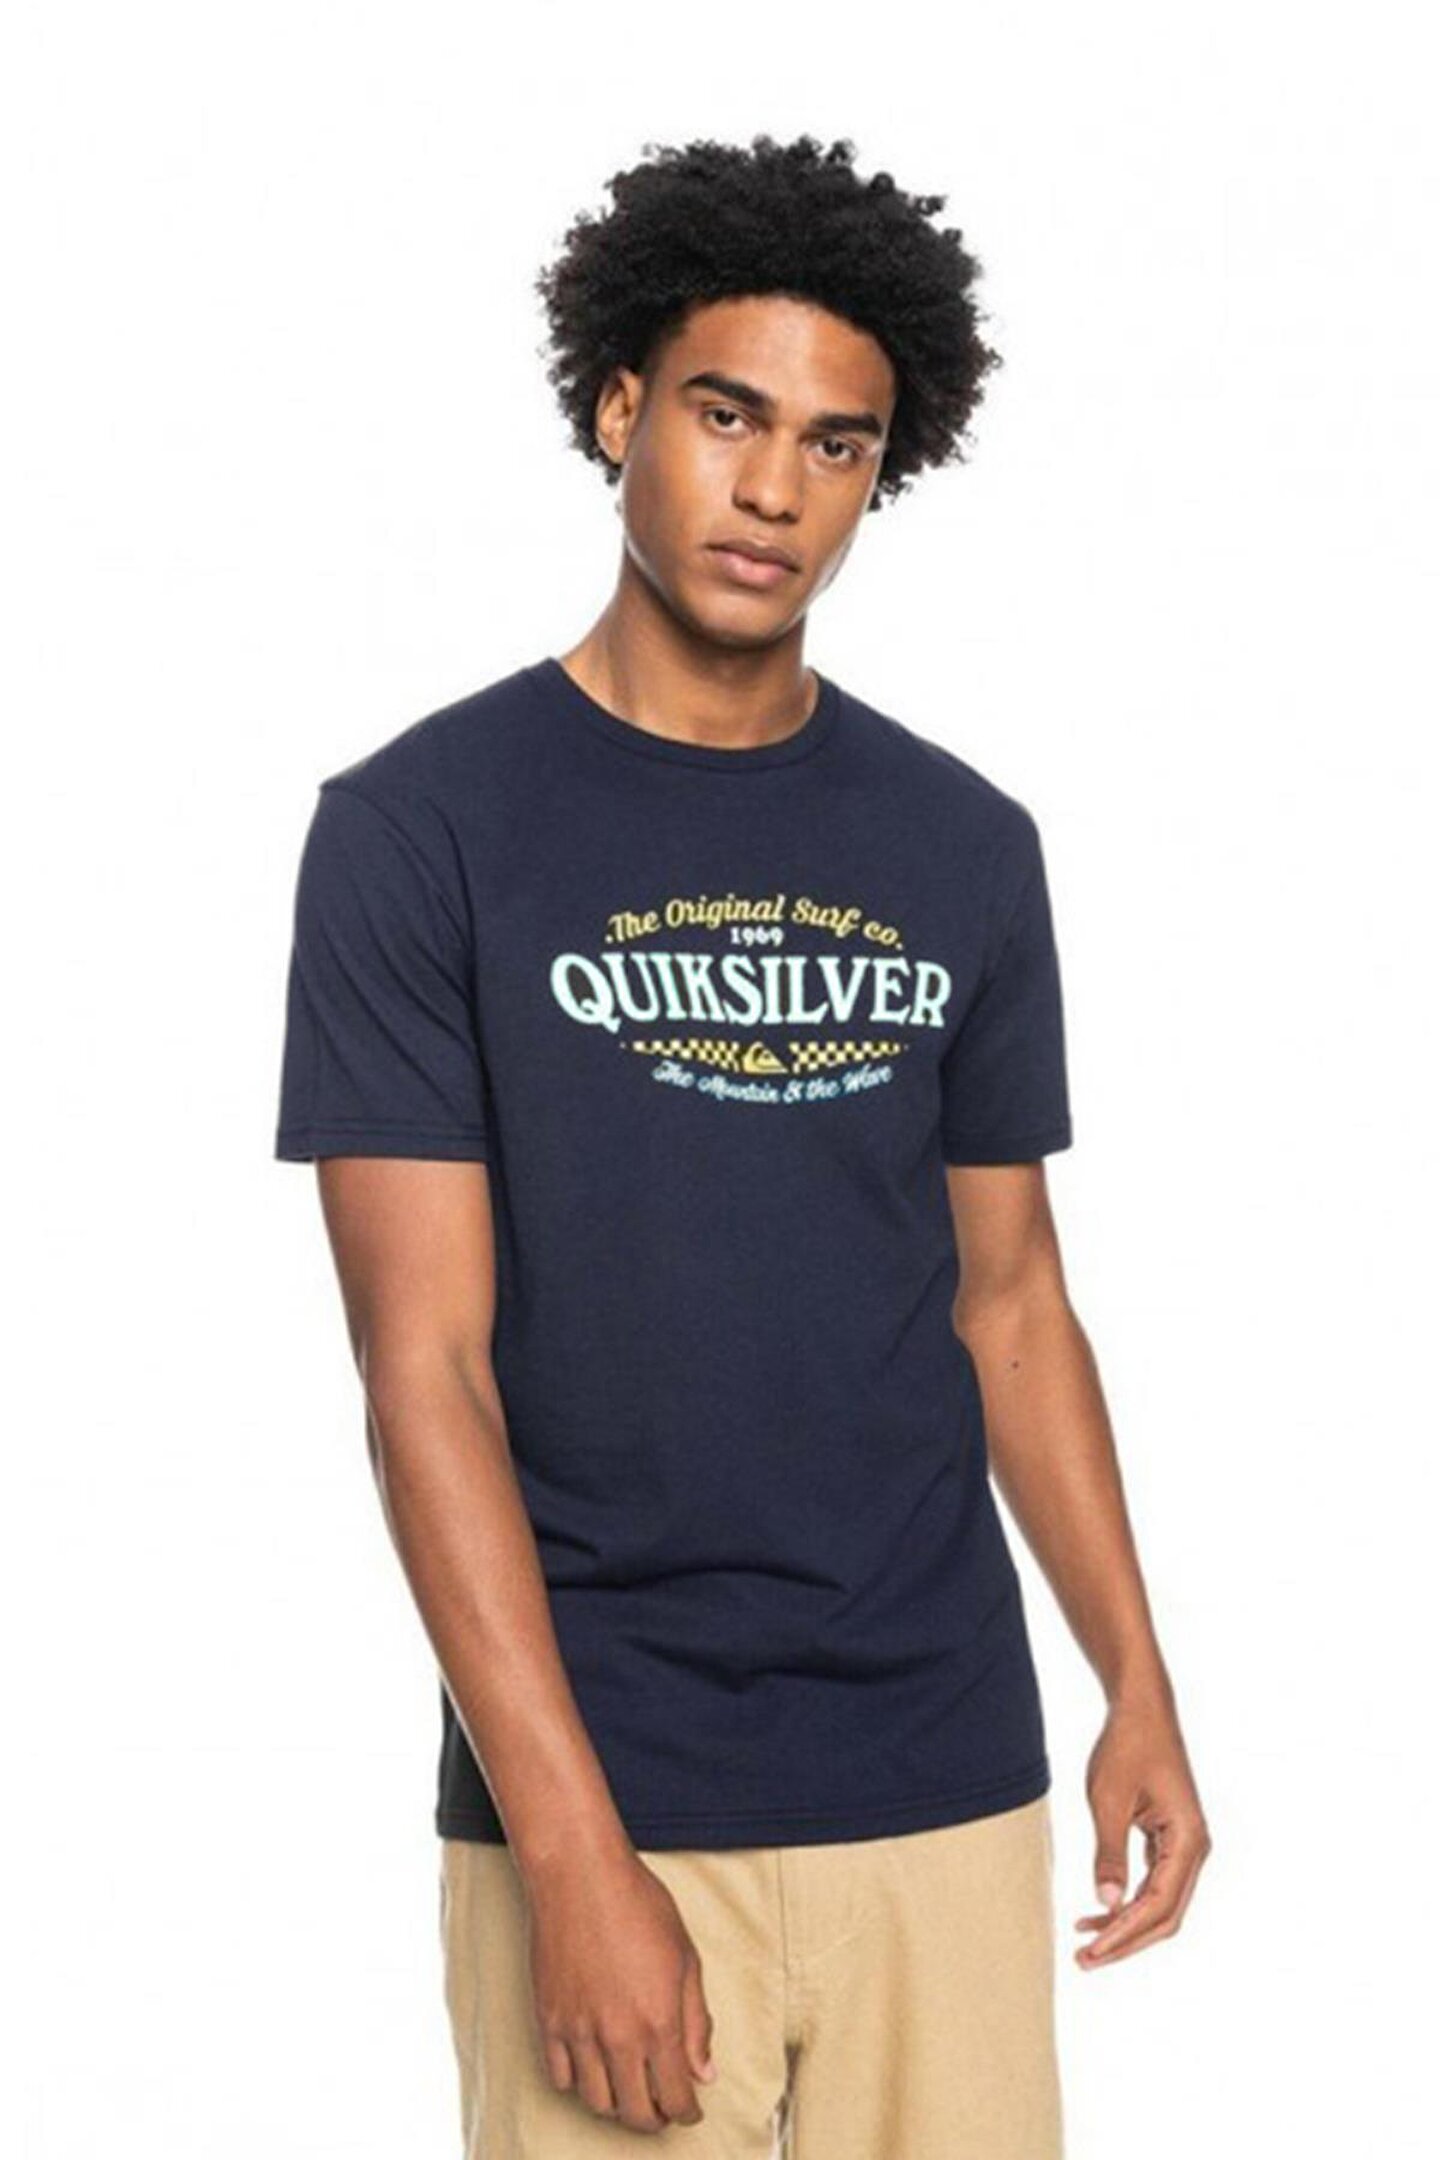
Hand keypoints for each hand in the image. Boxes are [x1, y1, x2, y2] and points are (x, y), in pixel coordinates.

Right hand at [523, 1843, 716, 2132]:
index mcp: (660, 2021)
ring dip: (617, 2104)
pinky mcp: (548, 2020)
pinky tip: (593, 2065)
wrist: (580, 1874)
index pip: (676, 2097)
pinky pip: (561, 2078)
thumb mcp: (685, 1956)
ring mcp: (579, 2031)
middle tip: (662, 2107)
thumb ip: (697, 2021)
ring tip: (628, 2087)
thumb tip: (704, 2073)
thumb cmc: (639, 1904)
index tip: (690, 2109)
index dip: (687, 2112)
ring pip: (597, 2102)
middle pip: (636, 2113)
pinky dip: (579, 2082)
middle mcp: (619, 2035)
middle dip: (655, 2119)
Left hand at [1074, 1693, 1211, 1967]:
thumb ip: (1109, 1854)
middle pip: (1165, 1915)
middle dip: (1125, 1940)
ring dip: (1125, 1924)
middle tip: (1084, 1960)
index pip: (1157, 1906)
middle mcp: (1195, 1848)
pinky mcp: (1170, 1839)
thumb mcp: (1108, 1800)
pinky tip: (1099, 1910)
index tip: (1091, 1952)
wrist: (1142, 1709)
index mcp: (1189, 1841)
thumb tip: (1105, 1902)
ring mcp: (1185, 1845)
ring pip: (1160, 1902)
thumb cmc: (1127, 1748)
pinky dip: (1129, 1900)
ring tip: (1085, 1941)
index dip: (1123, 1934)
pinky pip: (1154, 1883)